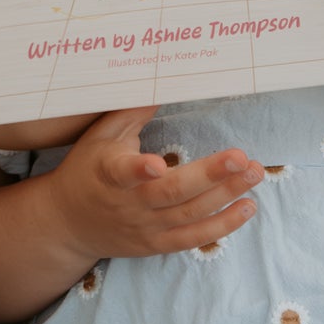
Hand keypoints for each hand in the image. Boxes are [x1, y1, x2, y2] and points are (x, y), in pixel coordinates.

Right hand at [41, 108, 261, 259]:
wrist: (68, 223)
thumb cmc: (88, 169)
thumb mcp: (100, 136)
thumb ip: (131, 111)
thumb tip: (160, 79)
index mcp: (109, 173)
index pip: (122, 173)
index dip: (138, 170)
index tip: (156, 163)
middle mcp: (129, 203)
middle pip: (172, 193)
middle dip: (210, 176)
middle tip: (243, 158)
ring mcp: (144, 226)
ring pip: (190, 214)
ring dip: (226, 195)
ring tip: (255, 174)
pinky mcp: (156, 244)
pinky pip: (194, 238)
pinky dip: (223, 226)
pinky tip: (247, 207)